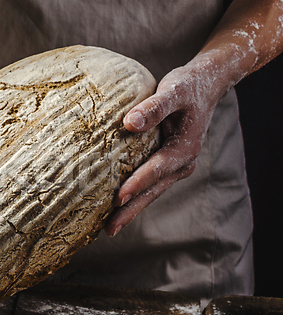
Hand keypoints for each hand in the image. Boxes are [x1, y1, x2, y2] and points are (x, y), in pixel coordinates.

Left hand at [104, 59, 224, 235]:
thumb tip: (129, 123)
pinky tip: (117, 206)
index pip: (156, 170)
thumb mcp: (173, 90)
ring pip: (151, 192)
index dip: (137, 184)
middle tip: (109, 230)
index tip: (118, 199)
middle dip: (131, 211)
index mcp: (184, 148)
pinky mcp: (166, 163)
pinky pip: (149, 184)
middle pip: (152, 191)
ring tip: (109, 227)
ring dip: (131, 209)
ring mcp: (174, 166)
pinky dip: (135, 196)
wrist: (205, 84)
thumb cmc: (188, 86)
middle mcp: (181, 163)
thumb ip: (154, 107)